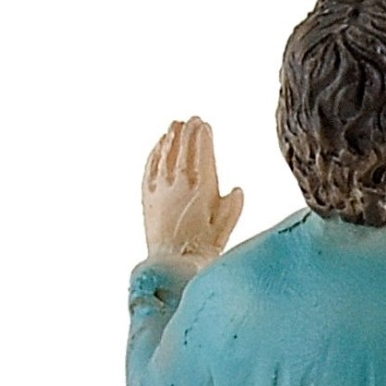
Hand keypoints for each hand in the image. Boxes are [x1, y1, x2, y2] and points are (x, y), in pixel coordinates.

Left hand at [142, 117, 242, 263]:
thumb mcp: (225, 228)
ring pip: (165, 154)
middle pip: (182, 148)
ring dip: (170, 138)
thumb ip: (232, 206)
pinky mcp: (147, 197)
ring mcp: (160, 188)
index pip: (201, 152)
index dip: (202, 136)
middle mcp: (178, 182)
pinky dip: (155, 153)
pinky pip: (150, 167)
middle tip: (192, 119)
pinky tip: (158, 146)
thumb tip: (237, 190)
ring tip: (175, 125)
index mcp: (201, 187)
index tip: (204, 124)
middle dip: (187, 131)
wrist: (172, 265)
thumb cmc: (202, 250)